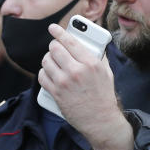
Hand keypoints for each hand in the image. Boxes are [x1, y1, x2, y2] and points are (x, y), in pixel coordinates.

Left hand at [39, 23, 120, 142]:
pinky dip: (44, 73)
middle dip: (53, 47)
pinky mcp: (57, 94)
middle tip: (55, 49)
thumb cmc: (104, 96)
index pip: (70, 41)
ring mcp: (64, 83)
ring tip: (52, 62)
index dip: (59, 32)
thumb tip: (90, 44)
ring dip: (48, 60)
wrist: (101, 121)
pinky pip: (42, 77)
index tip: (52, 28)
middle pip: (55, 49)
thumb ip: (98, 57)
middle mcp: (76, 71)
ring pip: (46, 61)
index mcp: (91, 63)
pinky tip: (48, 74)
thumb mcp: (106, 73)